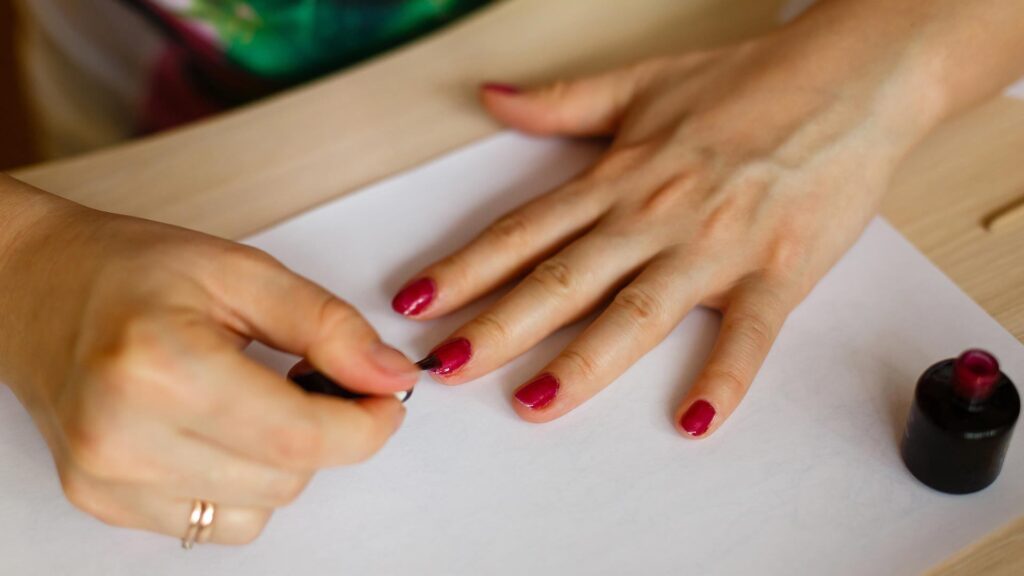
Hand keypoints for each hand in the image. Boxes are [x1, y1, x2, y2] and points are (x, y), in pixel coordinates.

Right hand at [0, 176, 416, 543]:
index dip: (366, 425)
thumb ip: (326, 326)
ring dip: (283, 462)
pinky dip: (241, 484)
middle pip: (287, 478)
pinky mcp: (102, 502)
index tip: (385, 398)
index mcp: (162, 367)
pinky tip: (219, 432)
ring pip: (260, 510)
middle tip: (313, 380)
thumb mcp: (241, 273)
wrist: (35, 290)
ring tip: (255, 401)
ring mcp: (108, 480)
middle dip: (326, 434)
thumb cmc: (129, 272)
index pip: (301, 437)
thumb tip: (390, 376)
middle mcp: (125, 437)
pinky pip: (216, 524)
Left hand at [391, 19, 939, 436]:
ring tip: (535, 402)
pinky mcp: (778, 270)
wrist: (848, 79)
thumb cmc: (747, 84)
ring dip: (584, 361)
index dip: (463, 269)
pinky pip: (748, 333)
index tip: (415, 304)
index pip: (524, 232)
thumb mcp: (640, 85)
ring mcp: (715, 246)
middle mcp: (654, 216)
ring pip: (637, 311)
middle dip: (497, 326)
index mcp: (618, 179)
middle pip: (562, 278)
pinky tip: (694, 419)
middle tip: (445, 368)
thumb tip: (494, 98)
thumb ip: (562, 102)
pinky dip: (723, 377)